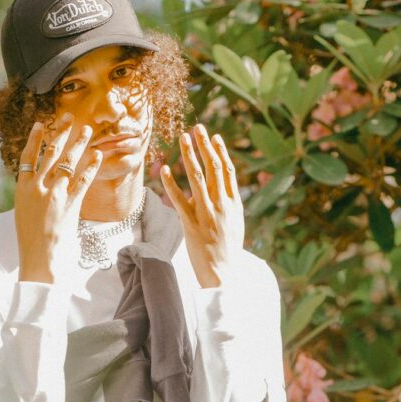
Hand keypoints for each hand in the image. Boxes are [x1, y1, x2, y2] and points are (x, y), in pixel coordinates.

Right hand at [15, 114, 102, 283]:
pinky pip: (84, 180)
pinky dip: (92, 166)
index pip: (28, 156)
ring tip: (88, 130)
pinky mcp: (71, 205)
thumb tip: (41, 182)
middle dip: (61, 133)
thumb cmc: (31, 241)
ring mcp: (55, 195)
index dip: (35, 138)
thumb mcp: (24, 213)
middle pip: (51, 153)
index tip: (42, 123)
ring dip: (79, 144)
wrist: (39, 260)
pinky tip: (98, 155)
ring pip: (68, 162)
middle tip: (70, 117)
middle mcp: (37, 188)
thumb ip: (32, 195)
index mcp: (22, 189)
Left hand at [159, 124, 244, 287]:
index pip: (228, 171)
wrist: (223, 273)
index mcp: (234, 204)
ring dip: (189, 156)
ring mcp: (206, 213)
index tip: (213, 137)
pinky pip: (179, 199)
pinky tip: (164, 169)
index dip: (220, 152)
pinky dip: (171, 183)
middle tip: (197, 128)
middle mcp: (222, 205)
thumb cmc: (228, 250)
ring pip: (197, 178)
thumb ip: (230, 205)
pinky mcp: (190, 224)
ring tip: (183, 138)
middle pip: (213, 168)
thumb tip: (224, 190)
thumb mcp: (236, 224)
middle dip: (205, 146)